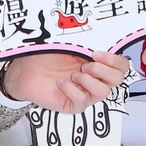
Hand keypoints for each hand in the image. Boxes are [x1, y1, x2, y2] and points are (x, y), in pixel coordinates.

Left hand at [3, 50, 131, 112]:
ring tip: (74, 74)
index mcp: (97, 62)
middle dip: (103, 70)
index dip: (114, 60)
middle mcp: (94, 78)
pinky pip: (82, 101)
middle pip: (118, 79)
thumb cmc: (44, 55)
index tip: (97, 53)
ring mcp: (85, 92)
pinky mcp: (73, 104)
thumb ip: (87, 43)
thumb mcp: (67, 44)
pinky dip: (72, 90)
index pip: (121, 65)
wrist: (24, 71)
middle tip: (86, 64)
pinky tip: (61, 83)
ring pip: (104, 92)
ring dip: (89, 81)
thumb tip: (102, 41)